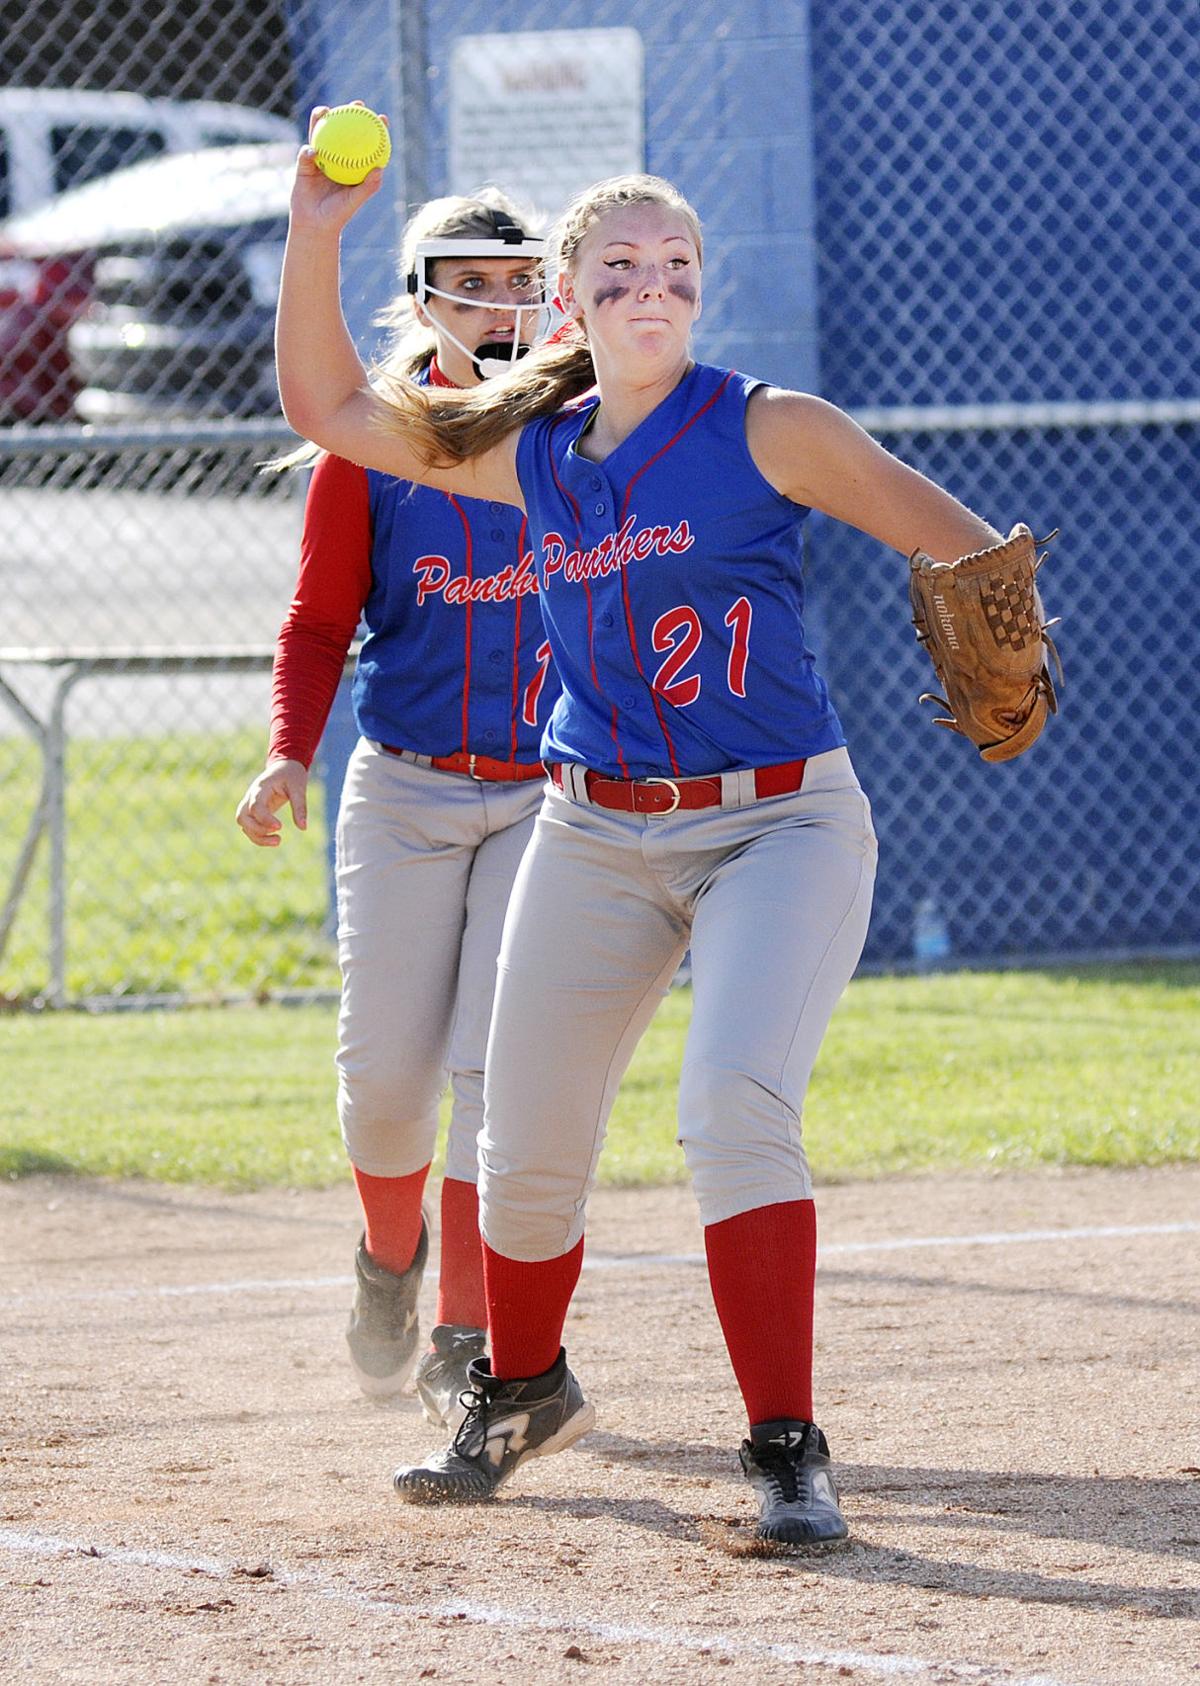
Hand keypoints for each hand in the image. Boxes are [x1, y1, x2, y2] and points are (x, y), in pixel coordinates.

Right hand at [236, 759, 309, 846]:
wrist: (284, 766)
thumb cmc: (291, 775)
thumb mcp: (298, 788)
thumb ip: (300, 807)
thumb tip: (303, 828)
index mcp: (261, 787)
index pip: (255, 806)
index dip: (265, 819)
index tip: (280, 827)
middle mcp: (251, 796)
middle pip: (242, 817)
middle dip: (257, 830)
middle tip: (278, 836)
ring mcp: (250, 804)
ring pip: (244, 825)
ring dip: (257, 837)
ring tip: (278, 841)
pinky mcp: (254, 811)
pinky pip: (250, 827)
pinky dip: (259, 836)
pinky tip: (274, 839)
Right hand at [288, 104, 386, 236]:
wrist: (314, 224)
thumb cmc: (338, 215)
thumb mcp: (355, 201)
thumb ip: (368, 186)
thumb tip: (380, 168)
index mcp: (352, 165)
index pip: (365, 142)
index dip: (374, 128)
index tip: (382, 117)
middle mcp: (337, 158)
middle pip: (343, 129)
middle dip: (350, 112)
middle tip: (357, 104)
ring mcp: (320, 159)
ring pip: (321, 133)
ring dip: (322, 118)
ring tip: (326, 111)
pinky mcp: (304, 164)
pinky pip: (305, 154)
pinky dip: (309, 152)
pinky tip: (313, 151)